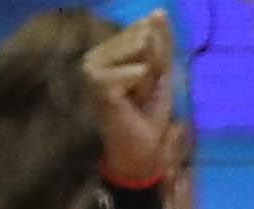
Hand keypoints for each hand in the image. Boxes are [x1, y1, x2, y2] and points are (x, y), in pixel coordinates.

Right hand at [85, 15, 180, 184]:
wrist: (143, 148)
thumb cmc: (149, 113)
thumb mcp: (160, 73)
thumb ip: (161, 42)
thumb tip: (159, 11)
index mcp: (108, 51)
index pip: (143, 33)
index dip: (156, 59)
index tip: (146, 84)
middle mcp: (95, 55)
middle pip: (143, 41)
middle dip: (154, 70)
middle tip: (141, 96)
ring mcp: (93, 67)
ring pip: (141, 54)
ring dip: (148, 81)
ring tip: (136, 99)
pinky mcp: (98, 81)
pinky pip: (137, 71)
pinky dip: (142, 89)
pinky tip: (131, 103)